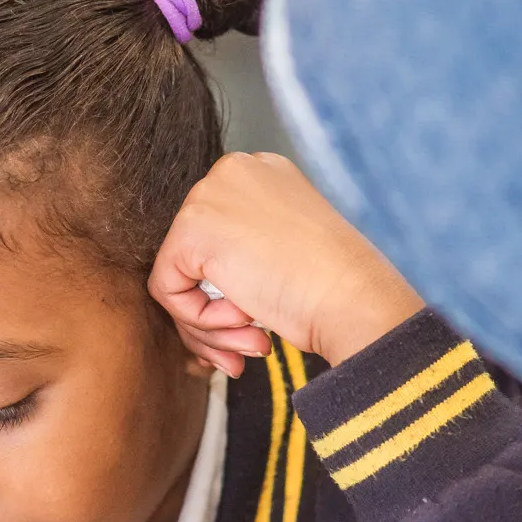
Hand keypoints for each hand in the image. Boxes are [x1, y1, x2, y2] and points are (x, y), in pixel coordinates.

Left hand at [149, 152, 424, 372]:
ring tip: (252, 343)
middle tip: (248, 349)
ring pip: (177, 276)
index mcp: (262, 174)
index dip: (226, 290)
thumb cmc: (336, 288)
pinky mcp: (191, 227)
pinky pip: (167, 289)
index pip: (215, 236)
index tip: (250, 328)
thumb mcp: (288, 254)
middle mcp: (231, 172)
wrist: (354, 298)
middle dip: (213, 314)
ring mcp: (209, 194)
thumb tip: (199, 289)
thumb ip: (244, 256)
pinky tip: (244, 323)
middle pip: (191, 255)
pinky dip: (198, 322)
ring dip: (210, 327)